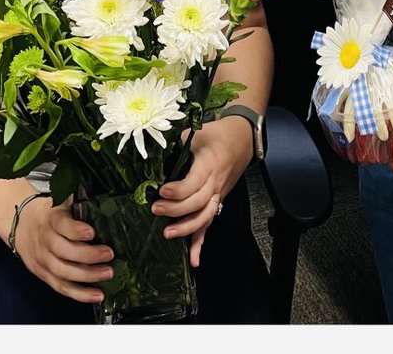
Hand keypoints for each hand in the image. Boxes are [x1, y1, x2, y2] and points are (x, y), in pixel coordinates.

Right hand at [12, 196, 114, 303]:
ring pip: (64, 272)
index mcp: (49, 218)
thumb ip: (79, 202)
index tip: (91, 232)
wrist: (21, 224)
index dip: (76, 230)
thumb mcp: (60, 202)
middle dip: (89, 255)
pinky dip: (80, 294)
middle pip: (64, 251)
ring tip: (107, 272)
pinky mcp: (43, 274)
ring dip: (88, 276)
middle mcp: (44, 239)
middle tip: (108, 254)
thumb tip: (104, 203)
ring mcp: (43, 259)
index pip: (61, 225)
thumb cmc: (47, 214)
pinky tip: (96, 295)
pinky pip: (61, 287)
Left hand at [152, 116, 250, 265]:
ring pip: (205, 217)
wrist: (241, 138)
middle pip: (198, 202)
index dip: (178, 189)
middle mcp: (215, 182)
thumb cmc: (216, 133)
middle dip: (176, 209)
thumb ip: (175, 142)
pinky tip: (193, 260)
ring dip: (187, 229)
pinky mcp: (217, 201)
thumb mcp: (195, 131)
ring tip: (168, 234)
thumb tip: (150, 150)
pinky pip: (209, 224)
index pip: (194, 182)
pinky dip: (201, 244)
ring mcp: (218, 194)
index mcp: (209, 163)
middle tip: (155, 210)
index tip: (161, 191)